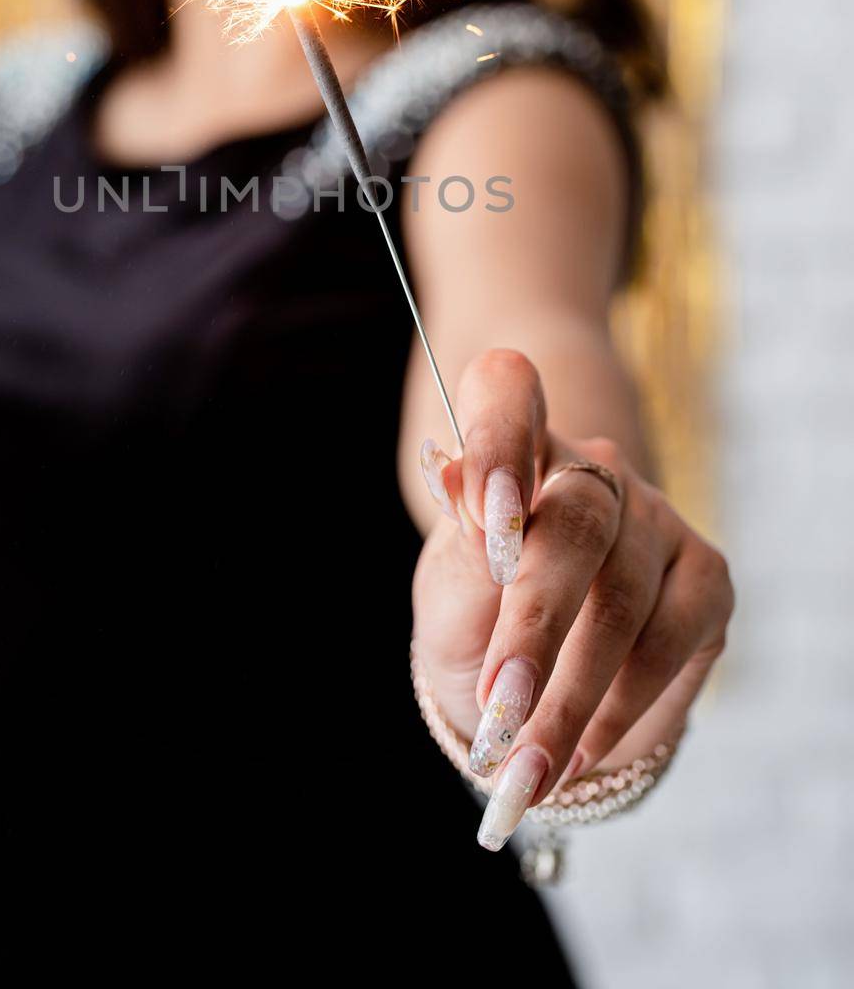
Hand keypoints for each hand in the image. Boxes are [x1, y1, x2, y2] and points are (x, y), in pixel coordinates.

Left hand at [411, 347, 734, 851]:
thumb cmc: (475, 624)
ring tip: (528, 761)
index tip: (480, 509)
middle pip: (577, 520)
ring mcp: (655, 518)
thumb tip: (452, 471)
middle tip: (500, 703)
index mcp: (515, 447)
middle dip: (536, 621)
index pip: (508, 392)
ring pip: (623, 596)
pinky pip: (672, 638)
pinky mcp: (706, 577)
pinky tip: (580, 746)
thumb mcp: (448, 597)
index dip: (499, 437)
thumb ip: (460, 548)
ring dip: (572, 692)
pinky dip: (622, 704)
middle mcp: (593, 470)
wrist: (528, 689)